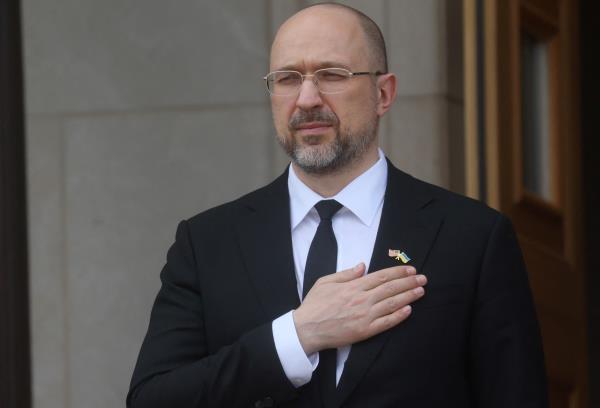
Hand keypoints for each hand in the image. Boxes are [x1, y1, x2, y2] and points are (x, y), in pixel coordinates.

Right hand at [293, 263, 426, 353]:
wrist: (306, 329)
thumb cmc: (314, 304)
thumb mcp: (326, 282)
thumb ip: (346, 274)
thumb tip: (362, 266)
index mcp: (353, 286)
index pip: (381, 276)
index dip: (398, 272)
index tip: (410, 269)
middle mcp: (362, 299)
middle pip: (391, 288)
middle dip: (408, 282)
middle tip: (422, 278)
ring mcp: (365, 316)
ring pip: (392, 304)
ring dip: (408, 296)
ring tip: (421, 291)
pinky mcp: (365, 331)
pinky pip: (386, 322)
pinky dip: (399, 316)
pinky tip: (409, 310)